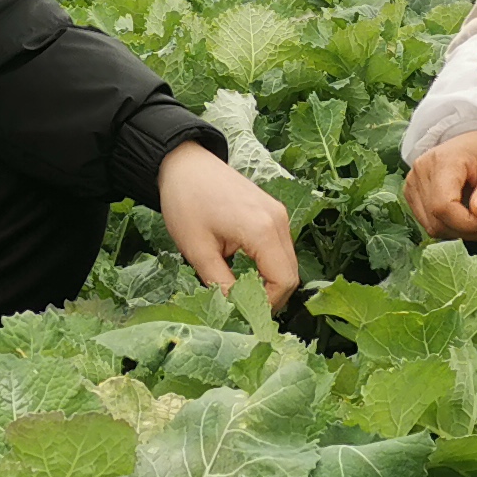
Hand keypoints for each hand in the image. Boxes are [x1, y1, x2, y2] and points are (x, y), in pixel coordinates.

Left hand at [158, 141, 300, 309]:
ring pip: (288, 261)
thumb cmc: (186, 202)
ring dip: (270, 281)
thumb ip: (221, 283)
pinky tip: (245, 271)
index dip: (268, 304)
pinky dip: (269, 265)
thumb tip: (235, 308)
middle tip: (242, 308)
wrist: (184, 163)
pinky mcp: (273, 211)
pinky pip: (280, 247)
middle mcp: (278, 220)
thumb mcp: (198, 250)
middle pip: (291, 273)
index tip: (244, 313)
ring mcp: (278, 214)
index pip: (284, 281)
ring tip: (240, 291)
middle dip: (271, 296)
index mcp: (262, 229)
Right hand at [403, 130, 476, 242]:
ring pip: (432, 227)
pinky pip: (430, 224)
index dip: (468, 224)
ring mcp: (413, 184)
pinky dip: (451, 228)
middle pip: (437, 220)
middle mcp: (420, 172)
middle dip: (469, 231)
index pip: (444, 206)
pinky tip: (468, 217)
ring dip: (461, 232)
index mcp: (442, 161)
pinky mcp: (413, 195)